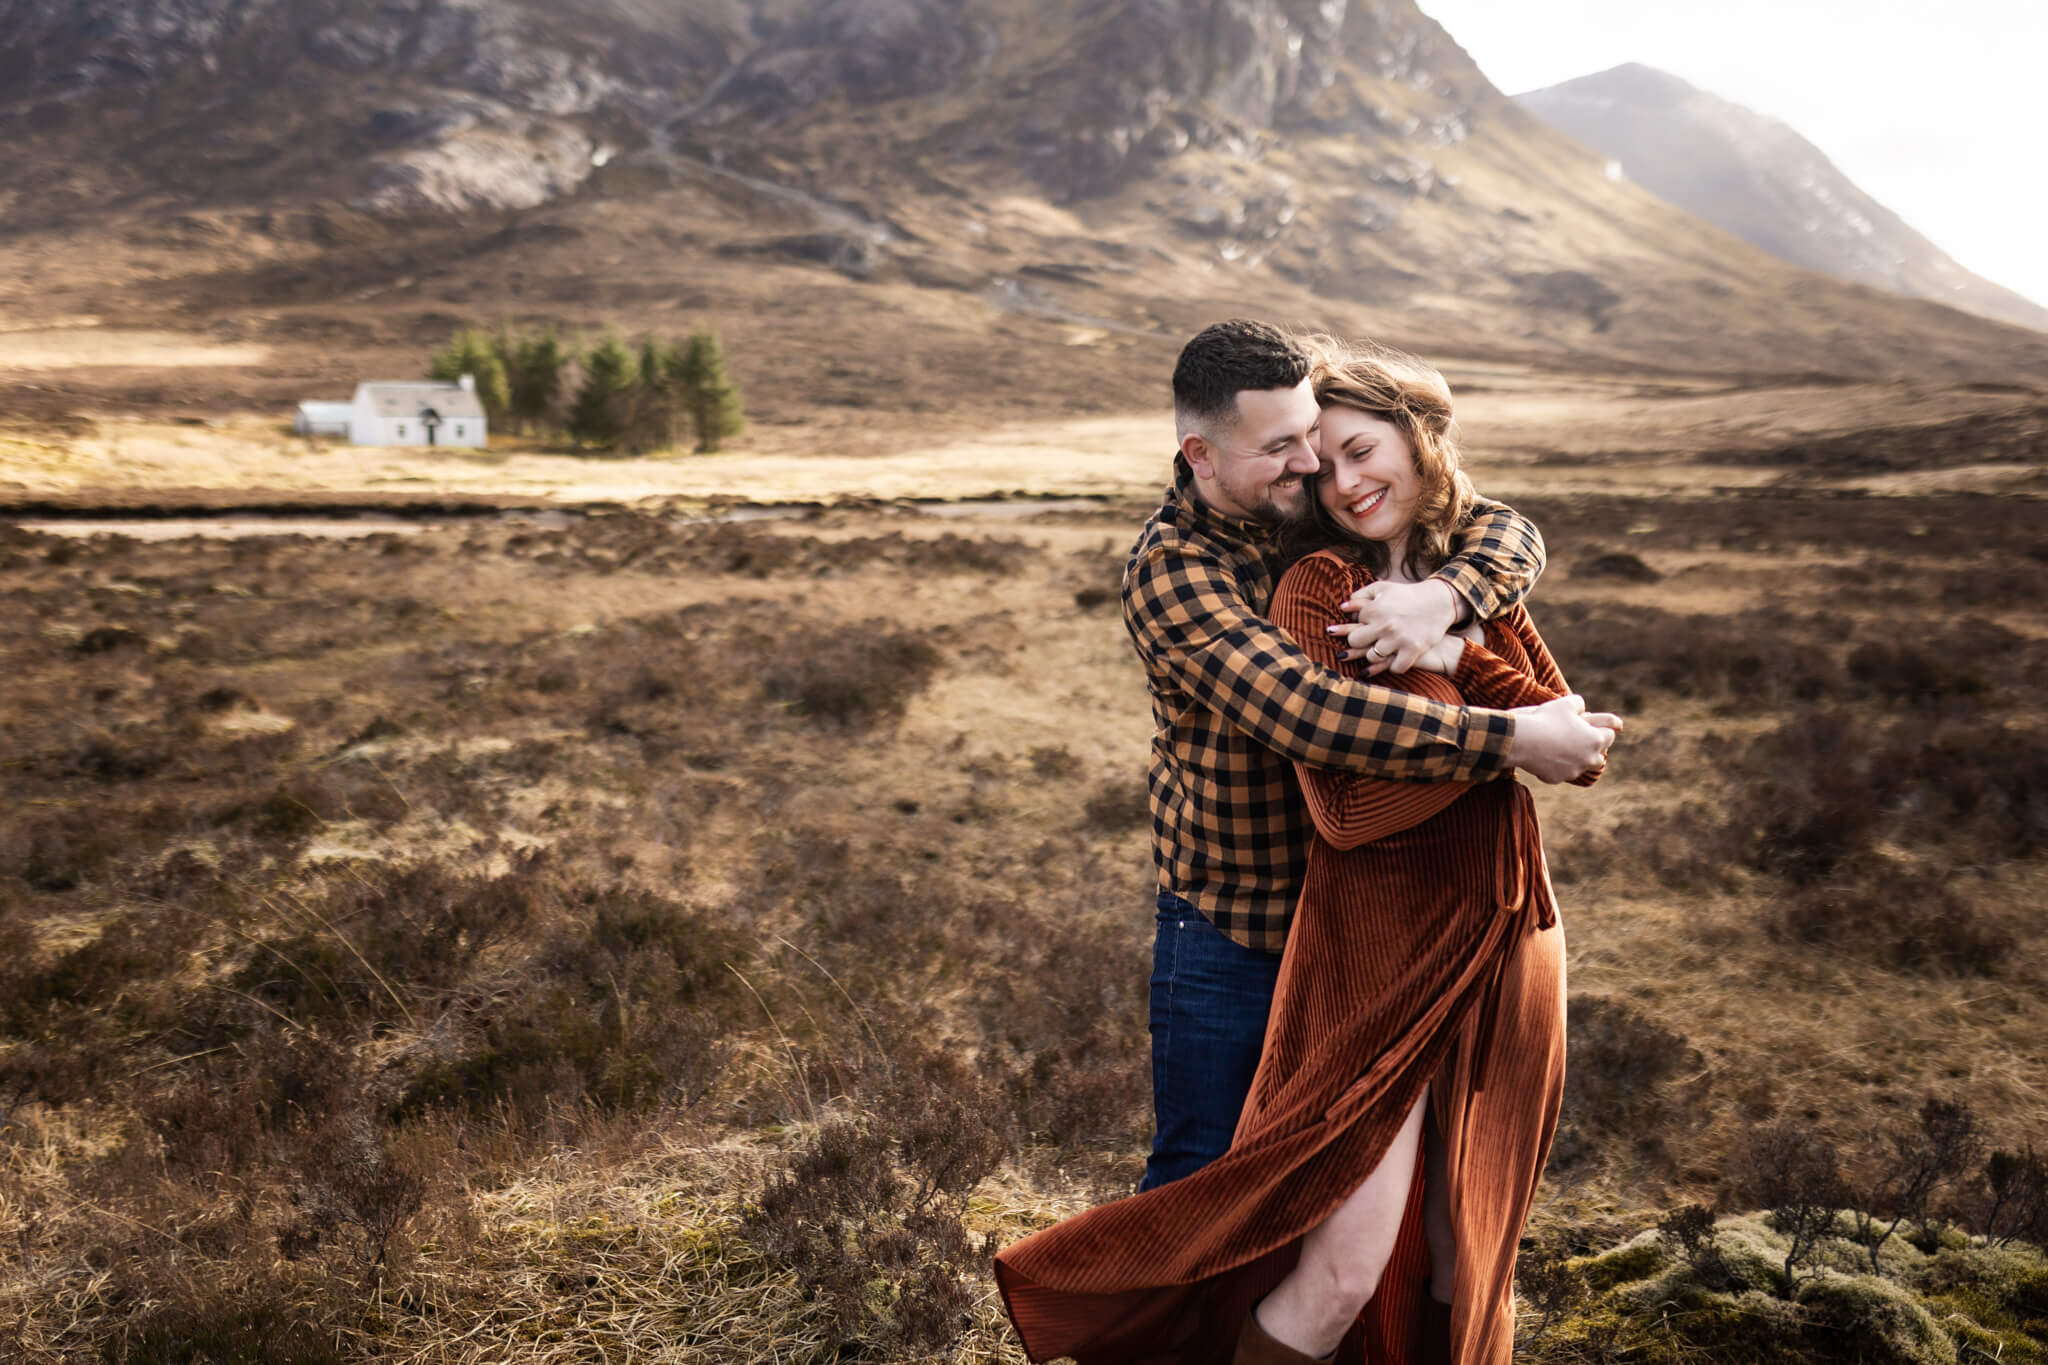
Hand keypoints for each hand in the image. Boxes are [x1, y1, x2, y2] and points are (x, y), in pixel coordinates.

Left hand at [1329, 579, 1459, 675]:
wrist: (1440, 602)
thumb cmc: (1408, 594)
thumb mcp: (1384, 588)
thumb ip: (1361, 596)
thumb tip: (1342, 608)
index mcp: (1376, 609)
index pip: (1354, 622)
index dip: (1359, 624)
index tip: (1366, 624)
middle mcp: (1385, 624)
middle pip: (1356, 642)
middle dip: (1359, 642)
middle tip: (1367, 641)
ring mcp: (1398, 639)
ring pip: (1373, 656)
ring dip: (1376, 654)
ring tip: (1382, 649)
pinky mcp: (1413, 650)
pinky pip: (1395, 667)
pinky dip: (1394, 666)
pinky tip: (1395, 660)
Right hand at [1506, 694, 1623, 783]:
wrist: (1524, 740)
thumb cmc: (1547, 719)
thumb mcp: (1566, 703)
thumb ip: (1580, 704)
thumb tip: (1582, 709)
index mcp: (1596, 739)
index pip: (1609, 736)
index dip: (1602, 730)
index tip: (1595, 727)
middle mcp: (1589, 758)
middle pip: (1599, 758)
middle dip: (1593, 750)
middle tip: (1582, 742)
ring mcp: (1573, 771)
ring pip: (1581, 768)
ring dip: (1576, 760)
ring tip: (1563, 750)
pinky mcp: (1557, 779)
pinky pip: (1561, 773)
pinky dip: (1557, 767)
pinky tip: (1546, 757)